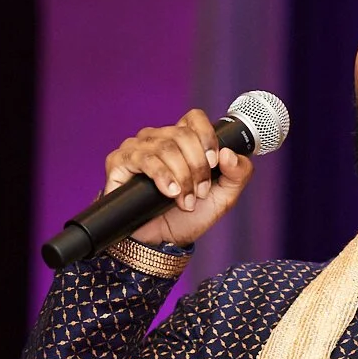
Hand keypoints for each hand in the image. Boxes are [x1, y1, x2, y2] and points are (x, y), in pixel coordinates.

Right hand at [102, 109, 254, 247]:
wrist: (163, 241)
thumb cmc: (190, 215)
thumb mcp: (224, 196)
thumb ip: (238, 173)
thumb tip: (228, 153)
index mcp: (182, 140)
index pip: (194, 118)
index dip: (207, 138)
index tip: (214, 163)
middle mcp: (158, 138)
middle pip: (182, 135)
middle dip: (197, 168)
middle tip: (200, 192)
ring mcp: (137, 148)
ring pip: (165, 148)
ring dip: (182, 177)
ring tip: (185, 200)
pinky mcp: (118, 162)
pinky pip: (142, 159)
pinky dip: (162, 176)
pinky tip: (169, 192)